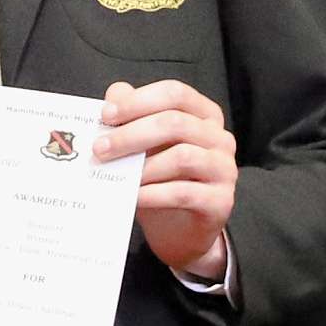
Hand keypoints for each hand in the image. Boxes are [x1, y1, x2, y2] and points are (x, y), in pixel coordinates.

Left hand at [93, 80, 236, 277]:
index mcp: (204, 115)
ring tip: (116, 175)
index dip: (139, 101)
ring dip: (143, 166)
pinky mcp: (221, 201)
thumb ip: (132, 118)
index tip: (106, 115)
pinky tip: (132, 196)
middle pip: (176, 123)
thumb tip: (115, 94)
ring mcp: (225, 170)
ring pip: (183, 157)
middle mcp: (220, 138)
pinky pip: (184, 193)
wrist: (181, 231)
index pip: (175, 94)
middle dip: (132, 134)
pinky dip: (153, 194)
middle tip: (100, 149)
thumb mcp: (144, 147)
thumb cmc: (161, 181)